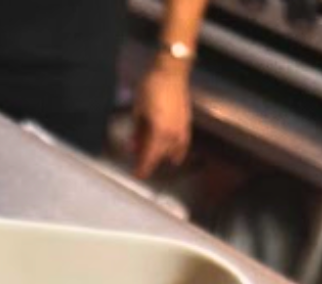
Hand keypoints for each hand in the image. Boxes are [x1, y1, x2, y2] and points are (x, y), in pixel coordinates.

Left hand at [133, 60, 192, 179]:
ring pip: (172, 152)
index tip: (136, 175)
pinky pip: (183, 144)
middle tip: (139, 164)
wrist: (172, 70)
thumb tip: (134, 146)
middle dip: (149, 161)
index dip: (142, 168)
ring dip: (162, 156)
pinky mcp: (187, 122)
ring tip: (154, 158)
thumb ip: (137, 131)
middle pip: (160, 156)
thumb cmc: (151, 86)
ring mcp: (182, 128)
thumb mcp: (138, 110)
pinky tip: (174, 156)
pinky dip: (178, 152)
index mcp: (159, 132)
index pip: (150, 158)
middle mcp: (173, 134)